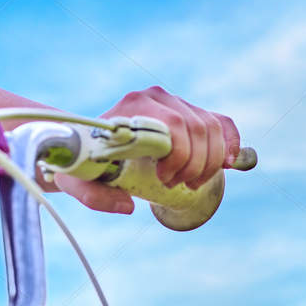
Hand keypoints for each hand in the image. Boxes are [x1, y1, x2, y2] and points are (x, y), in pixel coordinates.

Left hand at [49, 84, 241, 215]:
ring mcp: (173, 103)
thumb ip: (93, 196)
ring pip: (211, 127)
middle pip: (196, 128)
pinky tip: (228, 163)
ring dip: (211, 160)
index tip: (165, 181)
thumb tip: (128, 206)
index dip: (179, 157)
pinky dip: (229, 143)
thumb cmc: (81, 162)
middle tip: (178, 185)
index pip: (172, 126)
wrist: (86, 142)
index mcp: (131, 108)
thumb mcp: (76, 181)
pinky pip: (220, 123)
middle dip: (195, 164)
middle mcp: (154, 98)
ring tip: (191, 182)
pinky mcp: (187, 112)